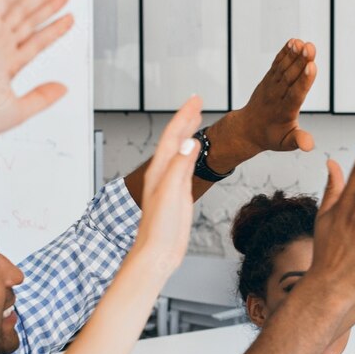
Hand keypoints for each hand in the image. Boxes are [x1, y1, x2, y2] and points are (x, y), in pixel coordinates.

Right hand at [0, 0, 74, 141]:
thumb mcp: (19, 110)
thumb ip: (42, 97)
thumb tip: (62, 89)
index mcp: (7, 67)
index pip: (36, 43)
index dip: (53, 31)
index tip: (68, 20)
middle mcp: (0, 49)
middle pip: (30, 23)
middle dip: (48, 9)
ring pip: (21, 10)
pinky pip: (1, 2)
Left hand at [128, 96, 202, 277]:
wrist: (157, 253)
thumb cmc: (160, 227)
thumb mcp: (170, 193)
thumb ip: (179, 167)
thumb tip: (190, 142)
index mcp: (159, 170)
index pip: (172, 136)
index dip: (184, 116)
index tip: (196, 100)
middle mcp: (163, 173)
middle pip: (175, 140)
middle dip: (185, 120)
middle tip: (197, 103)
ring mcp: (170, 183)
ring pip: (179, 151)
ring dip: (187, 134)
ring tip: (196, 120)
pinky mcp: (178, 194)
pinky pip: (185, 166)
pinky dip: (191, 153)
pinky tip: (194, 152)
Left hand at [226, 38, 317, 154]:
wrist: (248, 128)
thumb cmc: (272, 136)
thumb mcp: (286, 143)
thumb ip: (298, 141)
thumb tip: (309, 145)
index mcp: (283, 112)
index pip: (295, 95)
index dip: (303, 80)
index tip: (312, 67)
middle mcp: (276, 97)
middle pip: (290, 77)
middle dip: (300, 62)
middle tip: (310, 48)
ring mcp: (271, 86)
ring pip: (283, 68)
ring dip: (293, 54)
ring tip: (303, 42)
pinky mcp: (269, 79)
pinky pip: (277, 64)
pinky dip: (284, 53)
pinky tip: (293, 41)